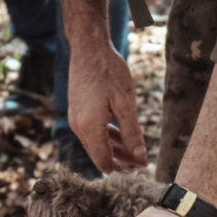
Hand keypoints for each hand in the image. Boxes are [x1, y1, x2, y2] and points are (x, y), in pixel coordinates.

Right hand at [67, 44, 146, 172]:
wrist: (88, 48)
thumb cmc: (109, 71)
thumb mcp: (126, 104)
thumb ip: (132, 134)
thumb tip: (141, 159)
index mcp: (89, 126)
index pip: (103, 161)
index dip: (121, 169)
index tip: (139, 169)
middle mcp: (78, 126)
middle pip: (99, 155)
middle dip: (119, 161)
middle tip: (141, 163)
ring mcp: (75, 119)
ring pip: (95, 145)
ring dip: (114, 149)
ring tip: (134, 152)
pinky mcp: (77, 112)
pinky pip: (92, 133)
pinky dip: (106, 137)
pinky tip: (121, 137)